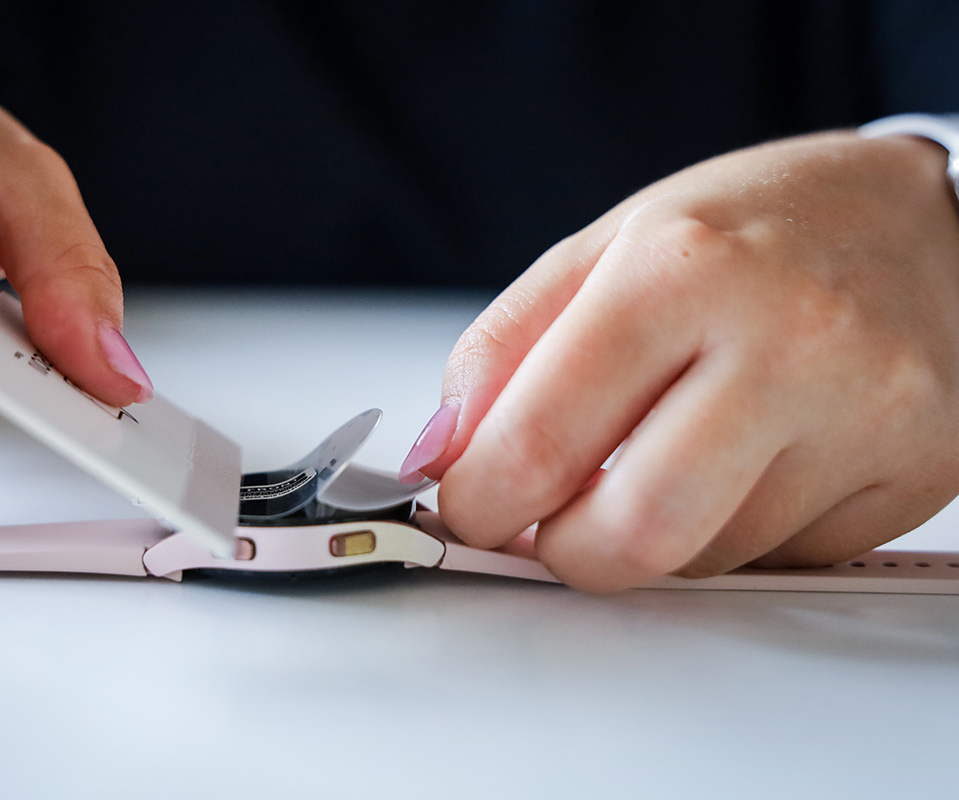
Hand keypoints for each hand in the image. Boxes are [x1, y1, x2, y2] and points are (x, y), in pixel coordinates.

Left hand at [406, 131, 958, 591]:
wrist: (927, 221)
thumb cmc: (756, 228)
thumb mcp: (610, 248)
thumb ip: (504, 351)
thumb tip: (441, 457)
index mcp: (683, 268)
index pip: (542, 437)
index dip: (479, 502)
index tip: (467, 508)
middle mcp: (787, 341)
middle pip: (634, 532)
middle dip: (561, 552)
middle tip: (544, 523)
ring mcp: (864, 415)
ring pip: (705, 558)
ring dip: (649, 535)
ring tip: (661, 459)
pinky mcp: (915, 475)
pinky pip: (781, 559)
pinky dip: (730, 532)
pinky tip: (743, 464)